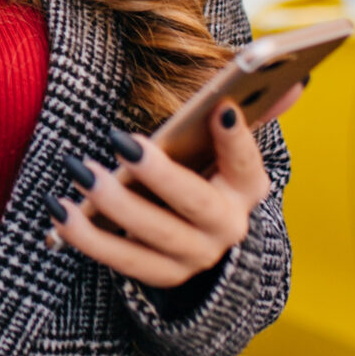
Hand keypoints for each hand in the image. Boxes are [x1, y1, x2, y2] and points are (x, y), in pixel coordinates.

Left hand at [49, 86, 296, 286]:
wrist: (201, 240)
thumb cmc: (205, 173)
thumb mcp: (226, 148)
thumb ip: (252, 112)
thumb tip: (295, 80)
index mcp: (247, 188)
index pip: (246, 162)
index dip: (237, 139)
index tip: (219, 108)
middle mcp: (227, 228)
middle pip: (193, 203)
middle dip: (158, 173)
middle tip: (121, 141)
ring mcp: (194, 257)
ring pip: (152, 235)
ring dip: (111, 204)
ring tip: (78, 170)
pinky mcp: (161, 275)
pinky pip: (120, 260)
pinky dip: (86, 236)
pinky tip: (59, 209)